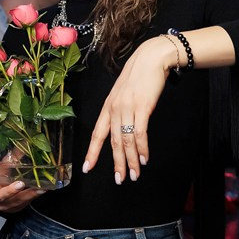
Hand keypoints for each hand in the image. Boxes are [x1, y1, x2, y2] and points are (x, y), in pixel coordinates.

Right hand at [0, 156, 40, 214]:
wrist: (4, 197)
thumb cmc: (0, 180)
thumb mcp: (2, 168)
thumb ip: (10, 158)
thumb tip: (24, 142)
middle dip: (10, 191)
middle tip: (20, 183)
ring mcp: (5, 204)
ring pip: (15, 201)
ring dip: (28, 194)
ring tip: (38, 187)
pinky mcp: (15, 208)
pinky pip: (25, 202)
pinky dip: (34, 195)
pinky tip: (42, 189)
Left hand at [82, 35, 174, 183]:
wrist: (151, 58)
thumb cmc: (139, 76)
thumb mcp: (123, 93)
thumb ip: (120, 110)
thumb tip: (122, 128)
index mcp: (108, 107)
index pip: (97, 134)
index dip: (92, 152)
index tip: (87, 168)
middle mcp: (114, 109)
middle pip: (113, 142)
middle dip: (116, 163)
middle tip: (120, 180)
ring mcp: (127, 108)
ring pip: (126, 141)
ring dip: (131, 160)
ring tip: (135, 174)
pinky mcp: (142, 107)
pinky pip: (140, 133)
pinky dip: (142, 148)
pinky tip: (144, 158)